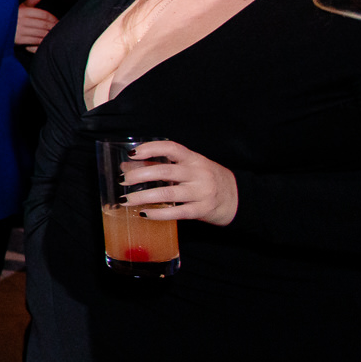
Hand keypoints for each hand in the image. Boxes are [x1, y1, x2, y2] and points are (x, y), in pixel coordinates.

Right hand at [15, 0, 58, 48]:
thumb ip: (30, 2)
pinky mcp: (18, 39)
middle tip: (59, 29)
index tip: (57, 21)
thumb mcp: (18, 8)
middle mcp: (21, 20)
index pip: (43, 14)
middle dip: (53, 27)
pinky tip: (45, 41)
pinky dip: (41, 41)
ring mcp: (19, 30)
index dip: (52, 18)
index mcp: (22, 11)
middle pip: (43, 24)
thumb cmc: (10, 17)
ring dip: (48, 35)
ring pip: (40, 33)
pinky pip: (34, 41)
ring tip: (54, 35)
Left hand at [121, 140, 237, 225]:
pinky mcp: (202, 210)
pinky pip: (177, 212)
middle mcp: (198, 173)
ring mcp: (201, 192)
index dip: (151, 148)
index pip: (172, 148)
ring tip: (126, 200)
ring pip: (168, 193)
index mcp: (194, 159)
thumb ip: (162, 165)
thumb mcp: (189, 167)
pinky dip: (158, 213)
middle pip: (165, 171)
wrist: (237, 198)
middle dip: (140, 175)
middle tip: (123, 180)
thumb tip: (127, 166)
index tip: (132, 153)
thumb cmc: (207, 180)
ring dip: (143, 196)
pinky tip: (144, 213)